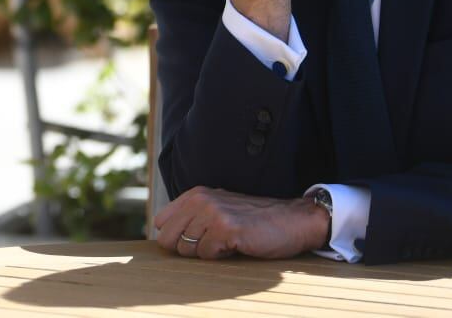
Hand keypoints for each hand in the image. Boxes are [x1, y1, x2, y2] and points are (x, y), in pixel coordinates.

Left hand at [153, 186, 327, 259]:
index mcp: (195, 194)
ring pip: (186, 249)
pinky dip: (221, 256)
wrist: (291, 220)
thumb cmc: (252, 220)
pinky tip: (237, 245)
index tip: (197, 238)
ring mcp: (212, 213)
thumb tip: (163, 236)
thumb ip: (190, 216)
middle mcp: (200, 200)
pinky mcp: (226, 228)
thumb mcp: (217, 208)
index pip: (161, 222)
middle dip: (187, 248)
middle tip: (212, 242)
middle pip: (168, 238)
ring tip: (227, 241)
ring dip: (207, 252)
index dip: (176, 237)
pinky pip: (207, 255)